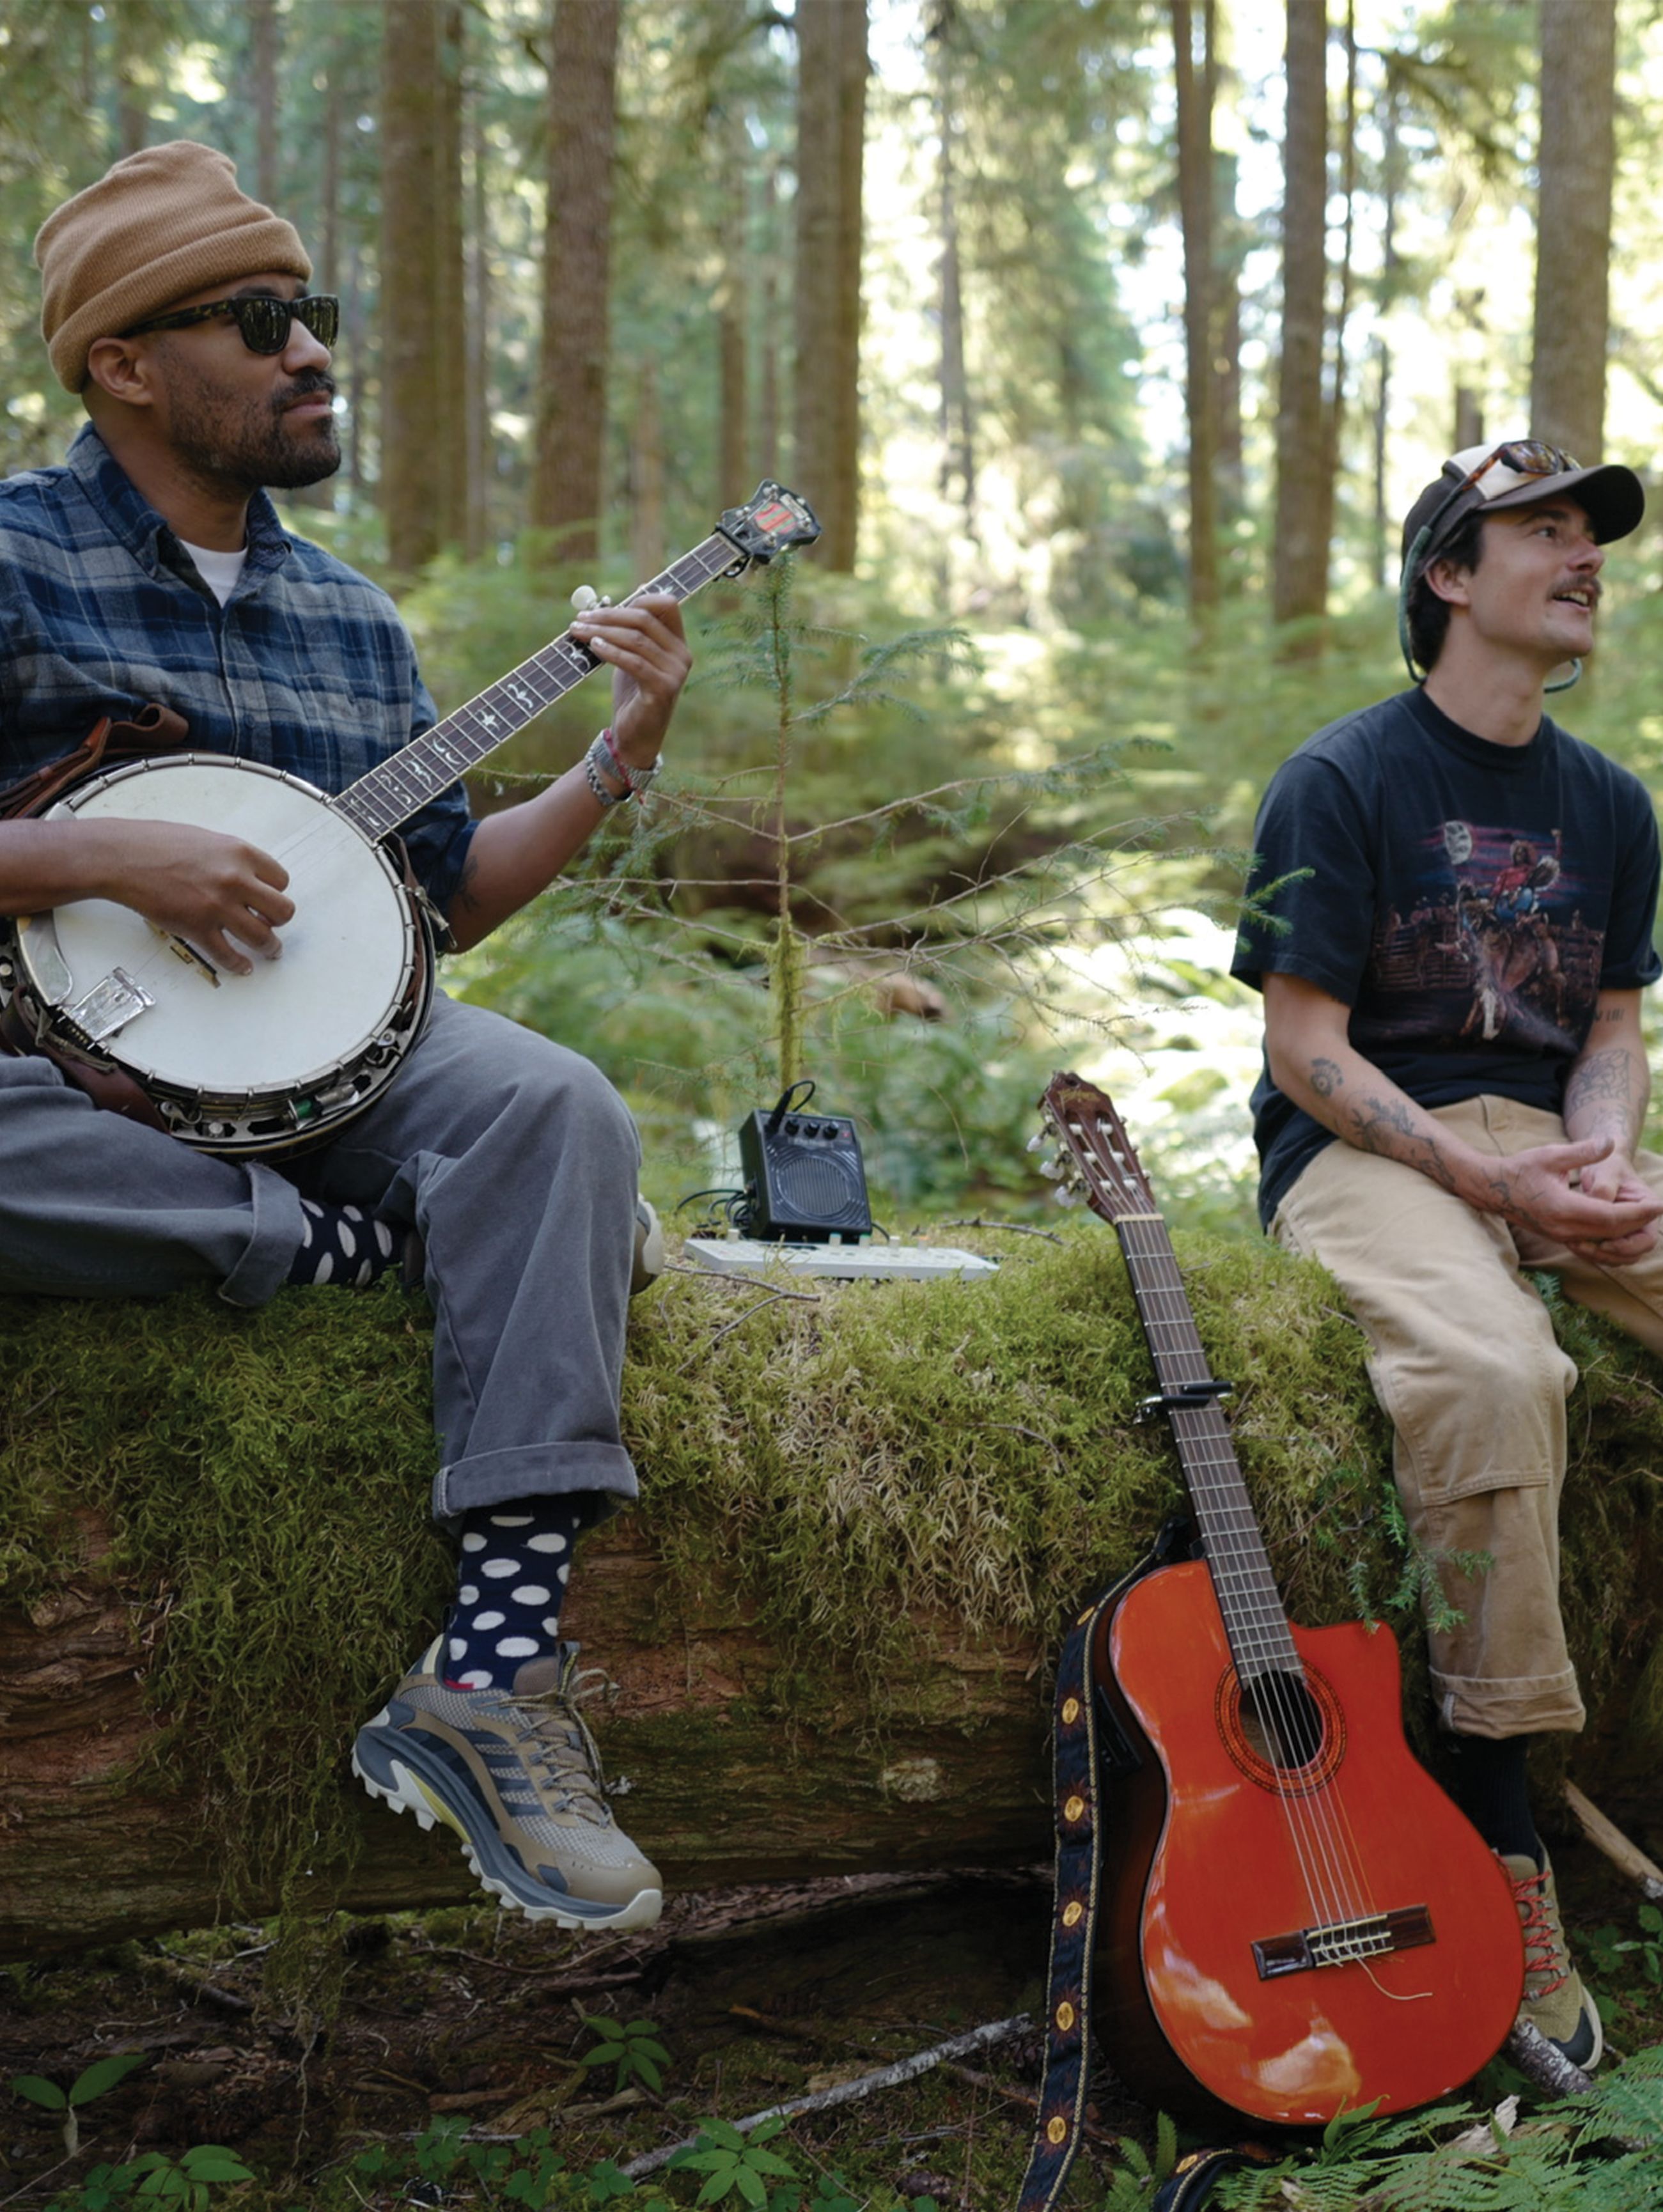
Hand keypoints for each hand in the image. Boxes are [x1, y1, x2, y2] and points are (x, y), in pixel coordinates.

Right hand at [85, 818, 293, 976]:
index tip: (270, 899)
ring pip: (263, 938)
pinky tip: (242, 966)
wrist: (122, 856)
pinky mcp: (197, 928)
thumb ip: (233, 859)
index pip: (281, 880)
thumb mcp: (208, 840)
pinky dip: (239, 965)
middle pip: (283, 911)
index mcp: (240, 853)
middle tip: (273, 925)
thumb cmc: (157, 844)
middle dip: (279, 921)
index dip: (276, 892)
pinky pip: (229, 956)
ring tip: (269, 951)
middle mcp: (235, 880)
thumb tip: (249, 877)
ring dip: (269, 948)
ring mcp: (217, 906)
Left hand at [569, 594, 690, 770]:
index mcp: (678, 644)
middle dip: (608, 615)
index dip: (638, 597)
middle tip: (580, 618)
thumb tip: (621, 597)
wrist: (634, 739)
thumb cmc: (631, 696)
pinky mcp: (662, 690)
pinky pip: (634, 662)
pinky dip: (610, 651)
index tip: (604, 606)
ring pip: (636, 639)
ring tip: (577, 631)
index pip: (667, 604)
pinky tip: (593, 647)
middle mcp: (682, 656)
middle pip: (645, 619)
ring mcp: (675, 674)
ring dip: (601, 632)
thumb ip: (630, 632)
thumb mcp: (631, 658)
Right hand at [1485, 1135, 1662, 1264]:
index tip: (1658, 1205)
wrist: (1493, 1189)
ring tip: (1648, 1227)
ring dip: (1628, 1238)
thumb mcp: (1551, 1154)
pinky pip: (1593, 1247)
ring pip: (1603, 1244)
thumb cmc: (1521, 1169)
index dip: (1638, 1213)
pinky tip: (1625, 1234)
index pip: (1609, 1216)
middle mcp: (1563, 1228)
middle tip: (1658, 1214)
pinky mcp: (1560, 1238)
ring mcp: (1561, 1236)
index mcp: (1562, 1208)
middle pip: (1611, 1234)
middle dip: (1639, 1226)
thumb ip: (1583, 1151)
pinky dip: (1613, 1243)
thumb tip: (1609, 1142)